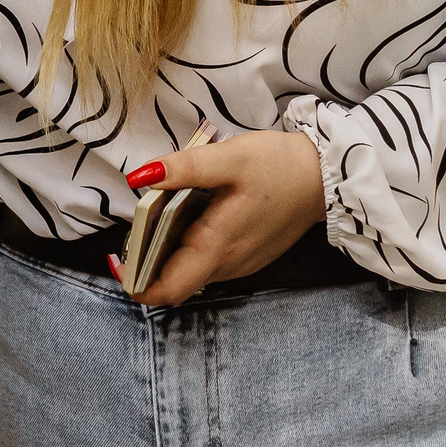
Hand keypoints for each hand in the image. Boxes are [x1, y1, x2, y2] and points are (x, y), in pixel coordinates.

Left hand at [126, 130, 327, 307]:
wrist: (327, 175)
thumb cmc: (279, 166)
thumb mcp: (229, 157)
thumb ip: (183, 168)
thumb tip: (139, 177)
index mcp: (217, 247)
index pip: (168, 289)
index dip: (137, 284)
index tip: (118, 260)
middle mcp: (228, 265)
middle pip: (175, 281)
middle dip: (147, 263)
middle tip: (136, 226)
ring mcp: (241, 264)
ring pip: (192, 272)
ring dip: (168, 254)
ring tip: (158, 217)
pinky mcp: (249, 256)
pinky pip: (210, 262)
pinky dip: (189, 247)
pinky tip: (189, 216)